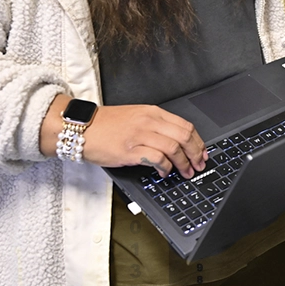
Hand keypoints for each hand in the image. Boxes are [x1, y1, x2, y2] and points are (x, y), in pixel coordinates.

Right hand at [41, 95, 206, 178]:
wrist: (82, 127)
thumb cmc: (106, 125)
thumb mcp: (136, 117)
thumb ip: (156, 126)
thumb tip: (176, 142)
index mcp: (153, 112)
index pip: (185, 125)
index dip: (198, 142)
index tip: (202, 152)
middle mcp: (149, 121)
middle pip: (184, 137)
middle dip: (196, 154)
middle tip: (199, 165)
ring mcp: (140, 135)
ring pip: (174, 148)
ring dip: (184, 163)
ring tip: (185, 172)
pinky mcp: (130, 150)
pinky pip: (157, 159)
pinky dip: (165, 168)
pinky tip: (164, 173)